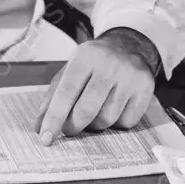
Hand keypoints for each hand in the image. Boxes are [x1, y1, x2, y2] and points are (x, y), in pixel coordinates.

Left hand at [34, 28, 157, 144]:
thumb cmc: (93, 63)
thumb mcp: (69, 70)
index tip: (46, 137)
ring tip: (94, 111)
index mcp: (85, 56)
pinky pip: (126, 122)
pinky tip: (114, 107)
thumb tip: (39, 126)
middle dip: (74, 126)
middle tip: (69, 129)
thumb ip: (52, 96)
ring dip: (95, 124)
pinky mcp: (145, 88)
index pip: (66, 92)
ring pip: (107, 119)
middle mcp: (109, 64)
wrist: (128, 46)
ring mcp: (129, 76)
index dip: (54, 117)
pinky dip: (116, 123)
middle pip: (87, 110)